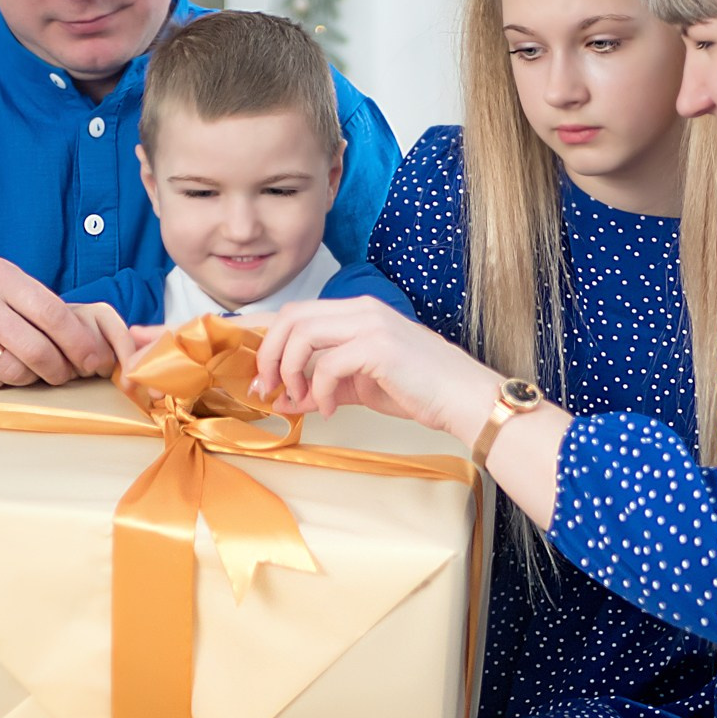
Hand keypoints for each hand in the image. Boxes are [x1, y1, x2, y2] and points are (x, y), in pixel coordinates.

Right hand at [0, 258, 134, 388]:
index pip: (53, 314)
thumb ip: (36, 303)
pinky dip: (3, 383)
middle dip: (63, 369)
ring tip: (34, 371)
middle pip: (38, 349)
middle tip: (69, 374)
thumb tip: (92, 337)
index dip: (81, 344)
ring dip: (34, 378)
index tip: (98, 361)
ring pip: (16, 372)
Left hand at [251, 298, 501, 441]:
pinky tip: (331, 409)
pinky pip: (328, 364)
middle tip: (266, 387)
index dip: (264, 334)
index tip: (252, 367)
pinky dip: (320, 390)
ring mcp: (371, 324)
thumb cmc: (421, 390)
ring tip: (296, 398)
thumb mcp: (362, 386)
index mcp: (357, 311)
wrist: (464, 399)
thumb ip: (323, 387)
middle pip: (290, 316)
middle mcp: (362, 308)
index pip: (297, 310)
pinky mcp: (378, 347)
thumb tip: (284, 399)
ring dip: (288, 370)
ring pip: (302, 333)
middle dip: (268, 354)